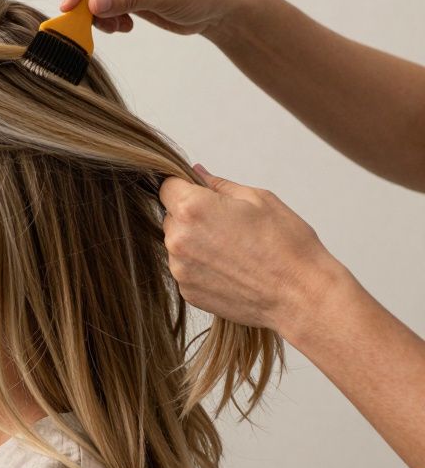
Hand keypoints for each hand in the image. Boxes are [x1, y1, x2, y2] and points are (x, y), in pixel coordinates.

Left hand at [159, 164, 340, 335]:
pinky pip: (187, 270)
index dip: (184, 188)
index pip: (167, 187)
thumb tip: (197, 173)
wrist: (300, 295)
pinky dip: (202, 267)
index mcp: (192, 209)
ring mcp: (180, 269)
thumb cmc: (286, 245)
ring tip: (234, 250)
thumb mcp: (258, 199)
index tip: (202, 194)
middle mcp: (178, 239)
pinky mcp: (187, 291)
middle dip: (192, 216)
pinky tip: (231, 269)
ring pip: (178, 245)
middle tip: (229, 225)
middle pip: (171, 217)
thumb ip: (219, 185)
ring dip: (196, 243)